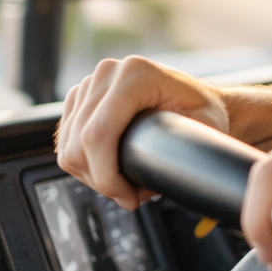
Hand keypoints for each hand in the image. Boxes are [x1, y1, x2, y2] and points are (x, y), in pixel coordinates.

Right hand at [56, 56, 229, 210]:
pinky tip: (110, 170)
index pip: (98, 134)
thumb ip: (185, 148)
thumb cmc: (205, 111)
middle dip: (101, 181)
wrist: (199, 98)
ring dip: (92, 175)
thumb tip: (156, 182)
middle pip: (78, 143)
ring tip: (126, 184)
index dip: (106, 176)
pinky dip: (84, 164)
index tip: (128, 197)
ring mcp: (91, 83)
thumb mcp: (206, 125)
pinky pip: (65, 140)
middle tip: (131, 197)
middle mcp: (109, 73)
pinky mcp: (81, 97)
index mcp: (136, 74)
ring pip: (68, 146)